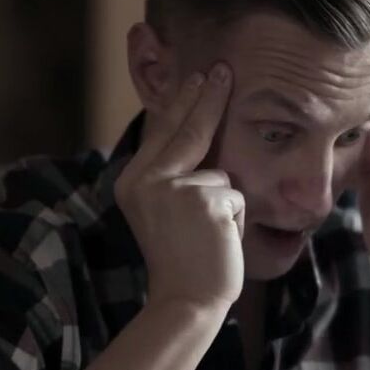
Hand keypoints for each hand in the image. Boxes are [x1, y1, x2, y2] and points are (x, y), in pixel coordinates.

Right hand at [115, 63, 244, 313]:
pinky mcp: (204, 200)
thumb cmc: (183, 260)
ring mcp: (174, 188)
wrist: (185, 301)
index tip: (198, 75)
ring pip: (221, 174)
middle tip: (222, 68)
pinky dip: (236, 219)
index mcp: (134, 181)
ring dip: (226, 203)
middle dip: (208, 96)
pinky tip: (220, 241)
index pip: (163, 131)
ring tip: (210, 236)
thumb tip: (198, 130)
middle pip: (188, 129)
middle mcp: (146, 180)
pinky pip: (236, 196)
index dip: (182, 102)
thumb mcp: (167, 211)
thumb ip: (175, 176)